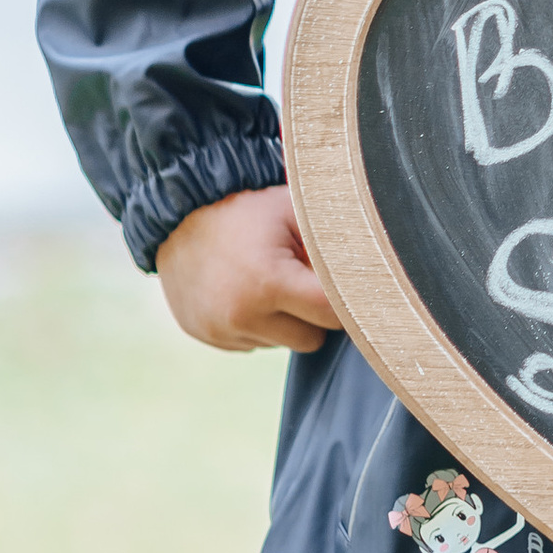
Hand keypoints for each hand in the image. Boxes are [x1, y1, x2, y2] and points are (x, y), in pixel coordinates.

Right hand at [157, 182, 338, 354]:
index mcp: (270, 283)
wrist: (177, 213)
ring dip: (283, 320)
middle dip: (314, 314)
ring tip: (266, 279)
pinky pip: (252, 343)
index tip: (348, 287)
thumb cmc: (248, 209)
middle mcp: (241, 314)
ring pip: (282, 343)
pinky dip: (256, 323)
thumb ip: (336, 241)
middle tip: (300, 278)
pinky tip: (243, 290)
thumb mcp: (294, 210)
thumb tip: (375, 270)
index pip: (334, 316)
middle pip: (311, 339)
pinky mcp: (205, 335)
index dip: (346, 302)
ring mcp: (219, 329)